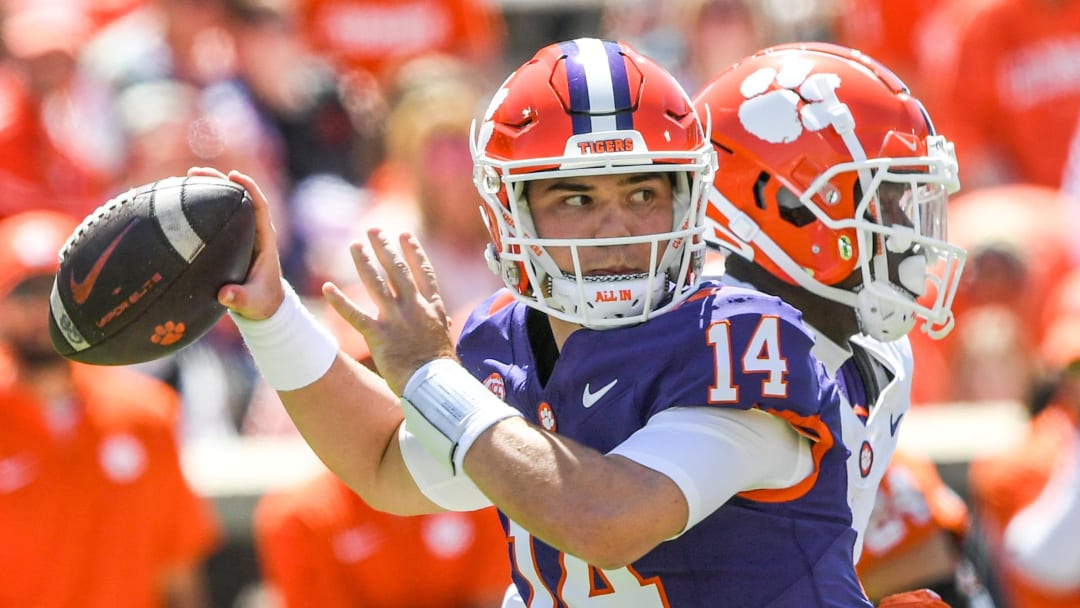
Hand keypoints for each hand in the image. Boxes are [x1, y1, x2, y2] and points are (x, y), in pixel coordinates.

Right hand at [188, 167, 285, 320]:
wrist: (264, 307)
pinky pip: (217, 218)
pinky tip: (181, 201)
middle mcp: (253, 232)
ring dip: (209, 189)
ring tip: (185, 178)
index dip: (250, 188)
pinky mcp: (230, 240)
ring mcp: (242, 234)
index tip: (234, 176)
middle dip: (220, 181)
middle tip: (194, 173)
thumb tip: (224, 294)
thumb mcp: (252, 303)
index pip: (260, 206)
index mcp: (265, 240)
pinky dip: (202, 207)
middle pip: (240, 197)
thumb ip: (239, 299)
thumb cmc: (261, 303)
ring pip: (227, 204)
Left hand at [323, 229, 456, 394]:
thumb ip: (437, 326)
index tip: (405, 235)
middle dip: (384, 248)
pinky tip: (327, 287)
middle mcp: (415, 308)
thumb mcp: (444, 340)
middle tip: (373, 230)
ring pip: (377, 284)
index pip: (424, 273)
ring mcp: (396, 321)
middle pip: (398, 270)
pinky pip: (355, 315)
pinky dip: (340, 301)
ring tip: (354, 245)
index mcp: (433, 308)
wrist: (436, 386)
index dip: (414, 252)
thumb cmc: (441, 369)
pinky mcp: (379, 336)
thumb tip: (442, 325)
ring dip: (364, 263)